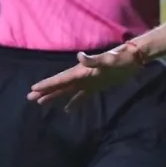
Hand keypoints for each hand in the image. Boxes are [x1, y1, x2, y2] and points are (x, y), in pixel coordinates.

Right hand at [27, 43, 143, 109]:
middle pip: (61, 85)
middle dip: (46, 91)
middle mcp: (83, 76)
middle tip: (30, 98)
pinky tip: (68, 110)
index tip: (33, 89)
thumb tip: (79, 56)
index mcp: (83, 70)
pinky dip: (74, 102)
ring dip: (55, 96)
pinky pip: (82, 95)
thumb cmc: (122, 58)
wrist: (135, 58)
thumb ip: (95, 60)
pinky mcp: (97, 86)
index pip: (62, 78)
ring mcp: (89, 81)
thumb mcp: (110, 59)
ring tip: (41, 103)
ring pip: (68, 90)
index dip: (48, 84)